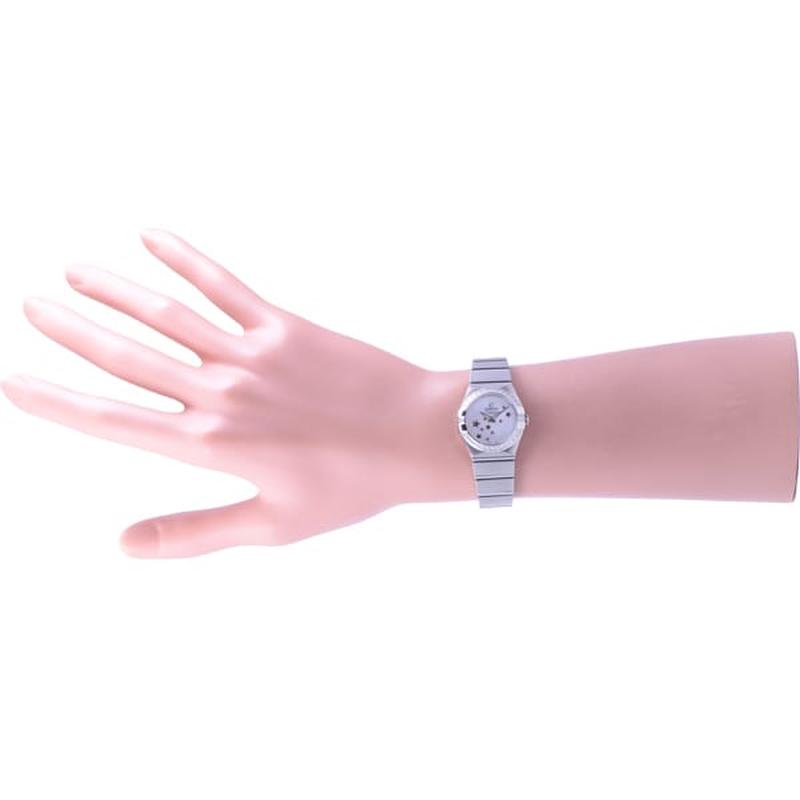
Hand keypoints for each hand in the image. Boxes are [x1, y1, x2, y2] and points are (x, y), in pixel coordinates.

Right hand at [1, 231, 463, 556]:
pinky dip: (185, 258)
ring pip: (166, 313)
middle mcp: (219, 393)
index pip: (111, 421)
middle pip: (126, 356)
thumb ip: (194, 532)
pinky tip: (151, 235)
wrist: (417, 436)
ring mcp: (251, 353)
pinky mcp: (283, 326)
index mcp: (210, 445)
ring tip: (74, 271)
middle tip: (30, 306)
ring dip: (115, 289)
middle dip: (71, 330)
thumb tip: (123, 546)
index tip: (12, 381)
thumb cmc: (350, 487)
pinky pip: (224, 284)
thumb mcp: (272, 526)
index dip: (56, 401)